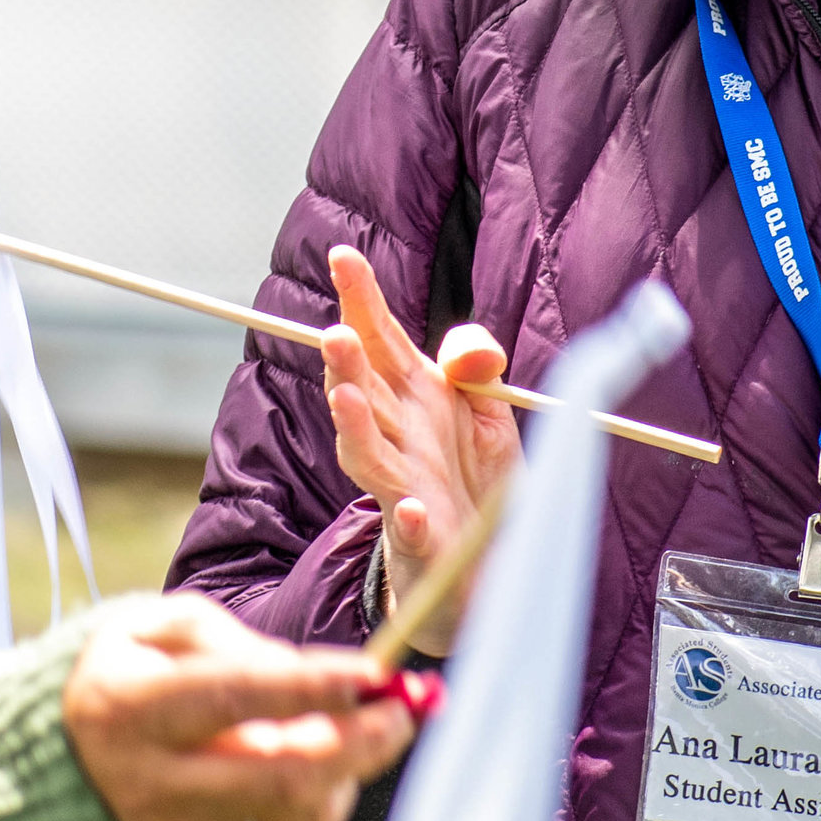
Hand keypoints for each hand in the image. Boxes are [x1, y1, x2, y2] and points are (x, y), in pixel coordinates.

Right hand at [63, 593, 412, 820]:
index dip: (311, 685)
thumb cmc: (122, 676)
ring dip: (343, 782)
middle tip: (403, 711)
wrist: (47, 767)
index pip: (233, 697)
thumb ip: (230, 639)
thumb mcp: (154, 628)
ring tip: (355, 742)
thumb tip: (303, 673)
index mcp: (130, 708)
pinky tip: (322, 784)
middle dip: (358, 743)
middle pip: (276, 776)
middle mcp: (146, 783)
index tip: (373, 672)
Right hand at [320, 245, 519, 655]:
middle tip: (334, 333)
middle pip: (363, 393)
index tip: (343, 256)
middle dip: (345, 363)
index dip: (362, 299)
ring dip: (354, 427)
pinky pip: (413, 532)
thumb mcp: (486, 408)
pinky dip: (412, 524)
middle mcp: (398, 438)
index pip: (380, 339)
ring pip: (367, 455)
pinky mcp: (423, 541)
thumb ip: (474, 365)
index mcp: (413, 396)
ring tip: (343, 397)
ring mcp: (404, 489)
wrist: (480, 564)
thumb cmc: (472, 476)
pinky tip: (417, 513)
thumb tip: (476, 353)